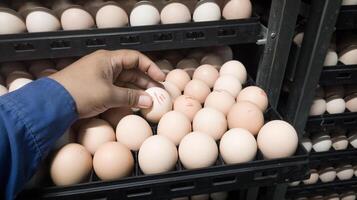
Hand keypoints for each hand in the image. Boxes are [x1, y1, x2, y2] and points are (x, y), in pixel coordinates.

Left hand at [50, 50, 164, 117]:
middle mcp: (105, 65)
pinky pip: (116, 89)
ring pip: (124, 81)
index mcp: (108, 59)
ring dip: (136, 90)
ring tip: (149, 100)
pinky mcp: (95, 88)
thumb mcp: (109, 95)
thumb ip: (130, 97)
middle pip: (131, 70)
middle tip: (158, 92)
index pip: (135, 58)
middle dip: (146, 81)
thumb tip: (148, 101)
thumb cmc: (81, 92)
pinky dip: (125, 96)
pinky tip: (134, 103)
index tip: (160, 78)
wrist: (52, 103)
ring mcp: (100, 77)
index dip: (150, 67)